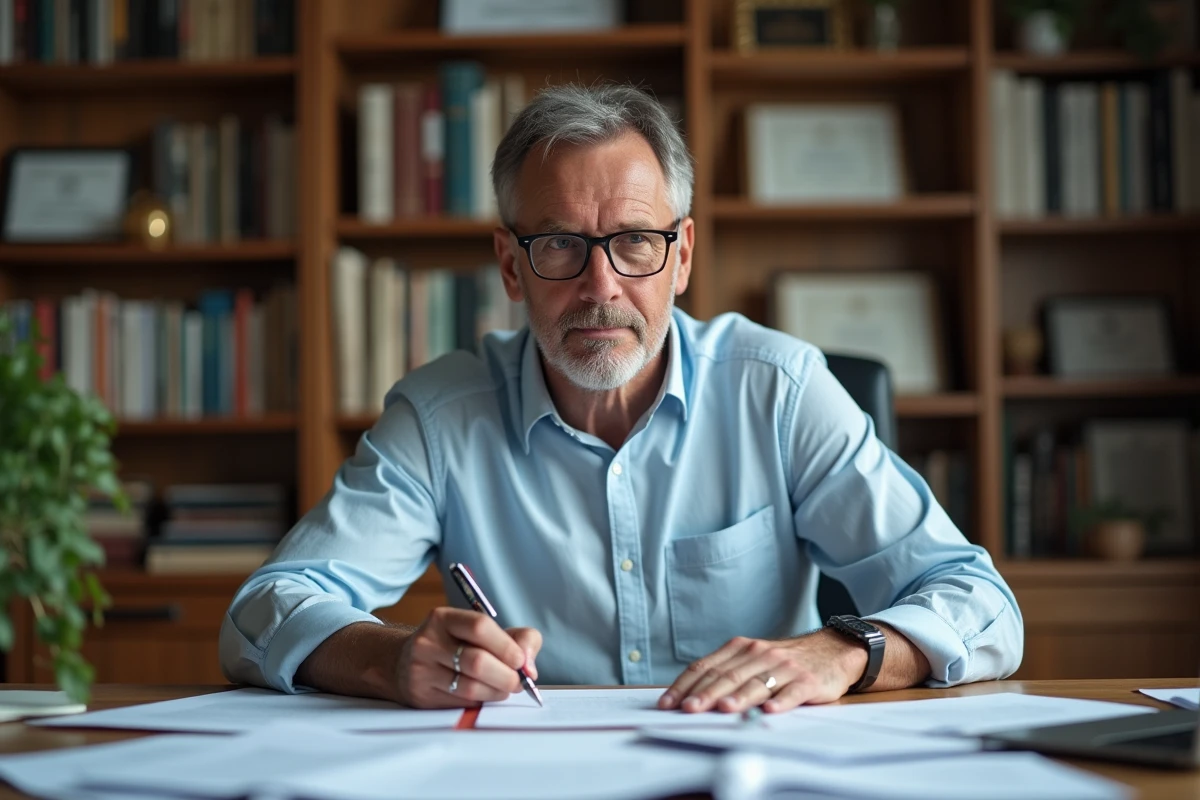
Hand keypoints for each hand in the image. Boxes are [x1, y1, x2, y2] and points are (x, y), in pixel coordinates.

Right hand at [394, 607, 541, 708]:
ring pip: (469, 687)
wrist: (404, 664)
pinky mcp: (421, 696)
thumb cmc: (456, 645)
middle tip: (517, 681)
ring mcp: (421, 670)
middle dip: (506, 675)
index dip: (506, 646)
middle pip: (476, 661)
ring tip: (503, 689)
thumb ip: (518, 638)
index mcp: (443, 618)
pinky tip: (484, 695)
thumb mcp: (482, 632)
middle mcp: (428, 642)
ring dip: (496, 692)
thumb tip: (530, 666)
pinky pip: (460, 704)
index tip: (520, 660)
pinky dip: (480, 702)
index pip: (479, 627)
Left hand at [658, 630, 866, 714]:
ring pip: (757, 683)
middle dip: (706, 694)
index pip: (706, 666)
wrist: (831, 650)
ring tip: (723, 708)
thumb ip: (726, 672)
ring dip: (739, 697)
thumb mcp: (753, 659)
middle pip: (728, 676)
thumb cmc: (784, 661)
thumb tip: (689, 695)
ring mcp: (784, 667)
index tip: (669, 702)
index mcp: (741, 649)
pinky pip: (793, 692)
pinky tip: (771, 709)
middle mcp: (760, 654)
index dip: (686, 685)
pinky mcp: (807, 681)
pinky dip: (781, 700)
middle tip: (689, 709)